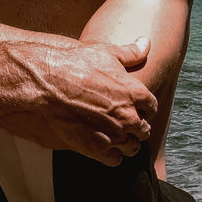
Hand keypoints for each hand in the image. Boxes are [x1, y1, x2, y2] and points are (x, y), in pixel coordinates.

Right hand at [5, 37, 156, 165]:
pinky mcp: (98, 149)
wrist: (50, 83)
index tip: (133, 106)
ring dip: (125, 142)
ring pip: (132, 147)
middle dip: (135, 126)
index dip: (143, 106)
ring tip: (113, 135)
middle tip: (122, 121)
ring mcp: (114, 135)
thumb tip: (146, 41)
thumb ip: (131, 52)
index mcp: (135, 93)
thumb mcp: (106, 52)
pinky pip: (115, 160)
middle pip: (144, 129)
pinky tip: (102, 145)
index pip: (152, 107)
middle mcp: (129, 116)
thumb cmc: (77, 65)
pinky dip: (111, 155)